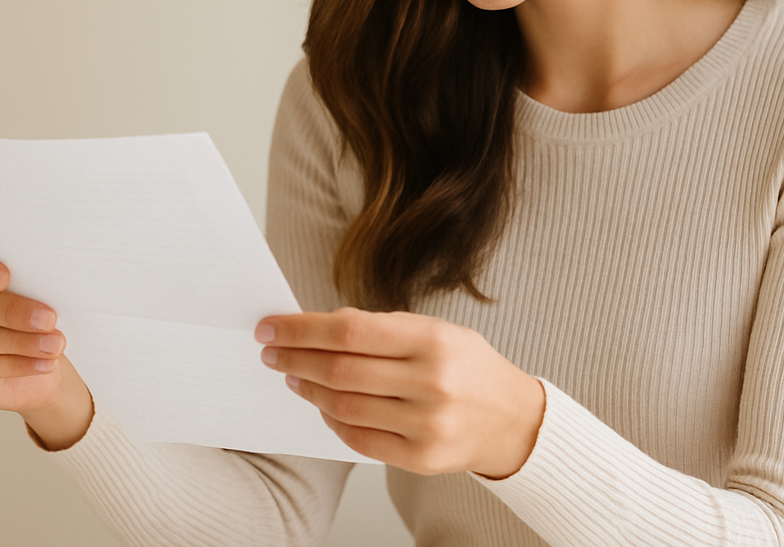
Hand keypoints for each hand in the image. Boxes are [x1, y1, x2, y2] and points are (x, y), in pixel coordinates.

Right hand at [0, 241, 92, 448]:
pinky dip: (12, 365)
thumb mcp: (30, 293)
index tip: (5, 277)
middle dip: (10, 310)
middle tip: (48, 318)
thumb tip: (44, 281)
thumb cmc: (29, 316)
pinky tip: (40, 363)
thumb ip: (24, 282)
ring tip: (53, 344)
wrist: (36, 361)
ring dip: (17, 341)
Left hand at [256, 307, 544, 478]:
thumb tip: (321, 324)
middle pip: (340, 370)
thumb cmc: (467, 366)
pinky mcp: (420, 459)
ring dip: (307, 389)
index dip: (302, 329)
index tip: (271, 326)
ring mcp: (426, 425)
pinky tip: (321, 404)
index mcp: (433, 340)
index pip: (350, 330)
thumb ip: (381, 327)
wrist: (513, 419)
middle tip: (270, 350)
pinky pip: (358, 439)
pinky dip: (332, 420)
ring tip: (292, 375)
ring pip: (343, 407)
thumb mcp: (435, 330)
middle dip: (295, 358)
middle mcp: (431, 383)